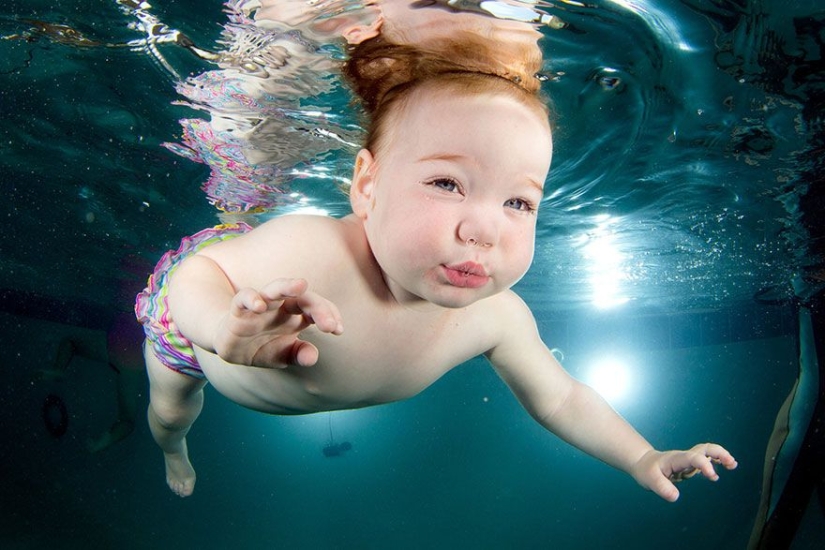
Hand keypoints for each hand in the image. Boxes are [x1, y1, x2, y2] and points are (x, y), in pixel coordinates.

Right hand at [213, 278, 342, 367]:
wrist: (230, 345)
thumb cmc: (261, 346)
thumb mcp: (282, 355)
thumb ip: (298, 354)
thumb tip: (312, 357)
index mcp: (295, 316)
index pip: (316, 309)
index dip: (329, 315)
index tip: (338, 330)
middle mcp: (281, 307)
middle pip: (303, 299)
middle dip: (318, 307)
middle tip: (330, 325)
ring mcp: (260, 306)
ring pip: (275, 289)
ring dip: (286, 287)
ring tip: (300, 284)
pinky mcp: (238, 309)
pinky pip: (244, 298)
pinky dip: (251, 298)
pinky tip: (259, 305)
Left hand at [631, 443, 737, 501]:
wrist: (644, 464)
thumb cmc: (647, 471)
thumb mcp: (650, 480)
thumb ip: (662, 488)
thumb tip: (675, 497)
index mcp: (676, 459)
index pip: (693, 458)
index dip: (704, 465)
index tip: (713, 476)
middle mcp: (684, 457)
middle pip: (704, 449)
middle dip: (718, 453)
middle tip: (731, 463)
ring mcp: (688, 460)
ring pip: (707, 451)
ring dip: (721, 455)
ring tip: (733, 464)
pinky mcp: (691, 464)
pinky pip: (706, 458)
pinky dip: (717, 460)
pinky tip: (726, 466)